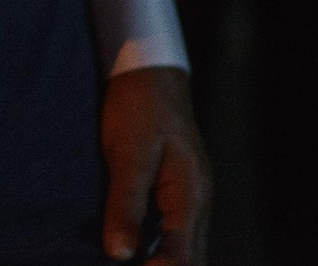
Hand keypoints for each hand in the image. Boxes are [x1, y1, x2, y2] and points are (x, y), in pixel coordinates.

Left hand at [101, 66, 209, 262]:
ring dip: (158, 260)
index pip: (182, 257)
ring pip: (183, 247)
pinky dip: (156, 246)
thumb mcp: (127, 153)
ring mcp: (191, 198)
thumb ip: (124, 204)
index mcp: (190, 196)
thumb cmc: (137, 108)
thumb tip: (119, 255)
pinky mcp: (178, 192)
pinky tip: (131, 248)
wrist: (149, 72)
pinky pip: (172, 231)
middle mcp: (198, 204)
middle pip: (190, 258)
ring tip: (125, 260)